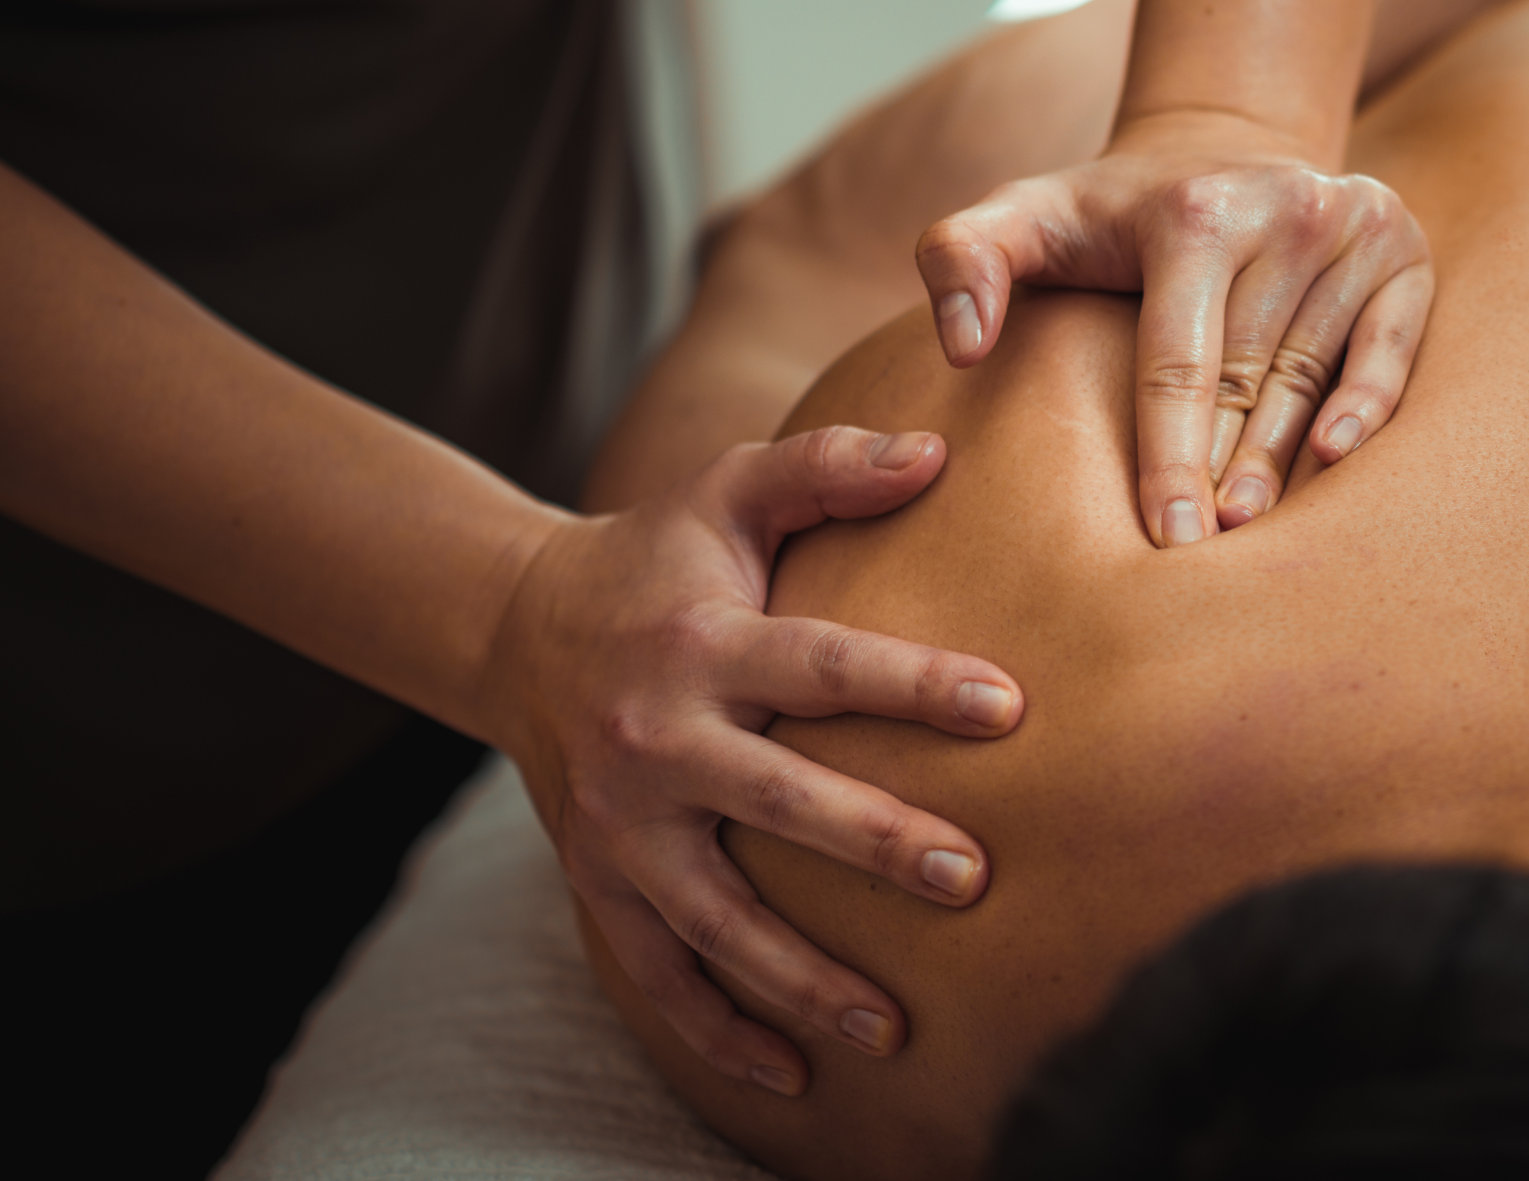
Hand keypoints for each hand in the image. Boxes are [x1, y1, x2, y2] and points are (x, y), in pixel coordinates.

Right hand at [484, 426, 1023, 1095]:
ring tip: (894, 1029)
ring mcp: (622, 826)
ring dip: (801, 979)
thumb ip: (826, 466)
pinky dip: (717, 1034)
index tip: (1009, 706)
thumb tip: (936, 450)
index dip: (912, 683)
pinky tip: (795, 1077)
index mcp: (701, 641)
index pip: (820, 664)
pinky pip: (658, 975)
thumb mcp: (728, 489)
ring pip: (715, 918)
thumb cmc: (661, 559)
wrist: (520, 631)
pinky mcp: (602, 884)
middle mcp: (656, 740)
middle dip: (871, 842)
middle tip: (968, 878)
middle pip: (773, 801)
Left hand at [915, 110, 1432, 544]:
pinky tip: (1338, 460)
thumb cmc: (1109, 213)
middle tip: (1199, 561)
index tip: (1162, 543)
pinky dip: (1369, 404)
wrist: (1219, 148)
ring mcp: (1352, 228)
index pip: (1177, 363)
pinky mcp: (1402, 251)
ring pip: (1311, 375)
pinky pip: (1391, 346)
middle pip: (1248, 378)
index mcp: (1194, 211)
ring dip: (1283, 462)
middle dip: (1221, 474)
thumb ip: (961, 259)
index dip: (1167, 460)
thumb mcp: (1022, 215)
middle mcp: (1284, 209)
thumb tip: (962, 344)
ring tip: (1250, 536)